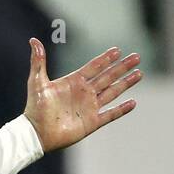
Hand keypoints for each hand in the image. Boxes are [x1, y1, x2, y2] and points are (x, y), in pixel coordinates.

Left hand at [23, 39, 141, 152]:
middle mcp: (84, 93)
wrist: (37, 132)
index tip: (117, 50)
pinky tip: (132, 102)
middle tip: (136, 57)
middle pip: (108, 77)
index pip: (94, 67)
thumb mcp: (37, 81)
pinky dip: (121, 109)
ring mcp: (89, 107)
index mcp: (74, 82)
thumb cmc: (35, 108)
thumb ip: (38, 61)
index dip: (105, 59)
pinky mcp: (91, 122)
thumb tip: (33, 40)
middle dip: (122, 67)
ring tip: (139, 73)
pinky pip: (110, 115)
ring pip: (112, 92)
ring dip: (126, 83)